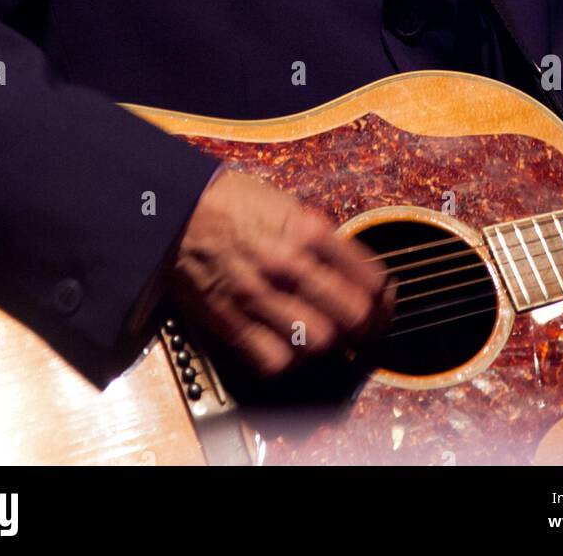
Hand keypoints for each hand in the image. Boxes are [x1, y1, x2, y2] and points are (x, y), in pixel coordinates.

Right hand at [165, 168, 394, 377]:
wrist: (179, 208)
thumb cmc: (233, 202)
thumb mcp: (288, 205)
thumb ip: (321, 240)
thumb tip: (352, 274)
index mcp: (310, 231)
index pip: (371, 279)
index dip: (383, 301)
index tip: (380, 307)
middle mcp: (291, 264)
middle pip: (354, 318)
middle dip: (365, 330)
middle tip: (361, 333)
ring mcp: (262, 295)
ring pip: (319, 343)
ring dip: (326, 346)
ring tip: (322, 339)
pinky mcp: (233, 319)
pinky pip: (273, 360)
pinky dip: (286, 361)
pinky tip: (287, 348)